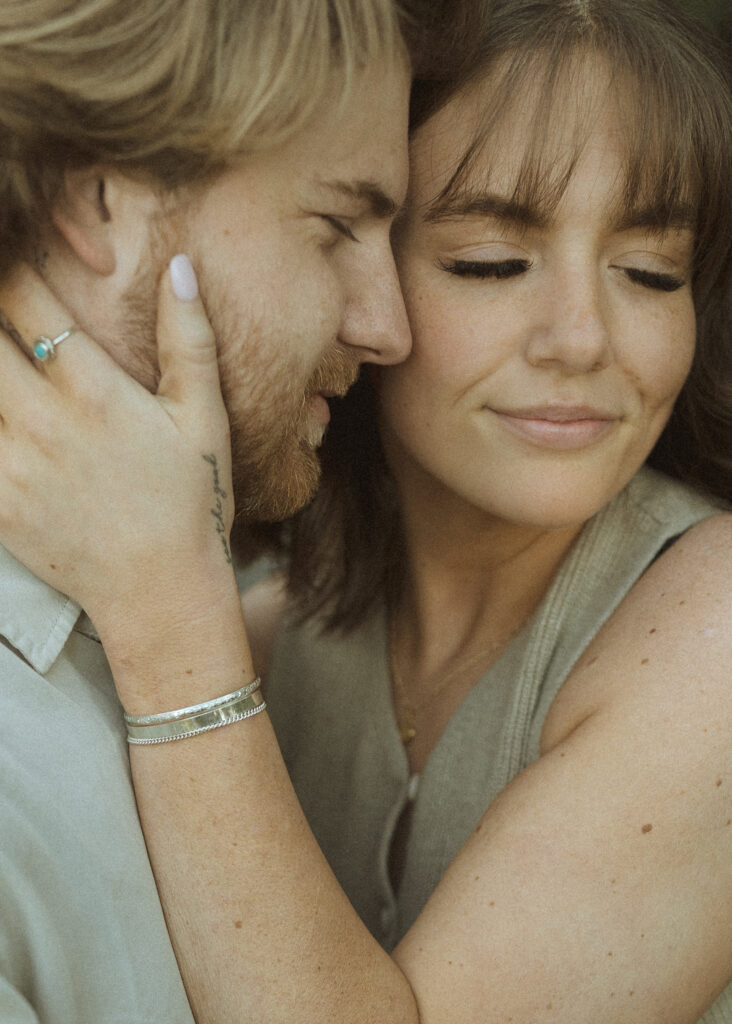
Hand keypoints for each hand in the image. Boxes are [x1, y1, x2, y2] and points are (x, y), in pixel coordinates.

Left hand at [0, 257, 234, 628]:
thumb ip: (188, 340)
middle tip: (4, 317)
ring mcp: (10, 464)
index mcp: (93, 392)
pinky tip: (4, 415)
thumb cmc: (191, 501)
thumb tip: (179, 267)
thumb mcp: (204, 418)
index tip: (15, 258)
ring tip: (5, 372)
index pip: (25, 299)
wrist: (161, 591)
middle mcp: (41, 422)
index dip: (12, 267)